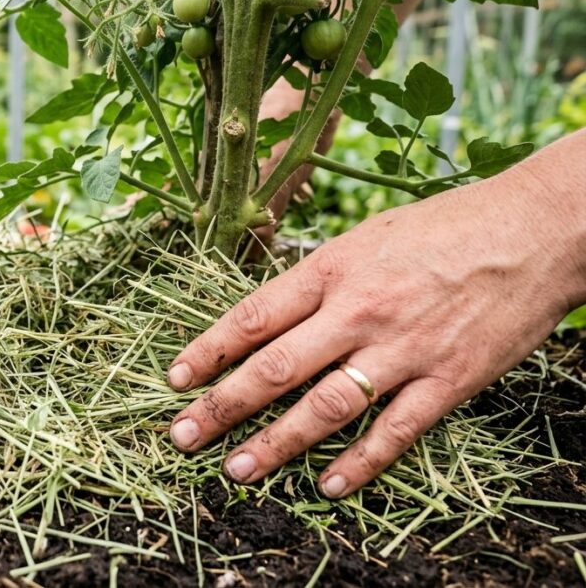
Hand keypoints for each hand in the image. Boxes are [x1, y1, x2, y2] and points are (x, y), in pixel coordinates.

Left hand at [165, 148, 585, 497]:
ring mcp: (403, 348)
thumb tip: (266, 318)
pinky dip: (360, 462)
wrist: (537, 229)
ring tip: (238, 469)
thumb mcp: (366, 237)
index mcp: (333, 269)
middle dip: (221, 407)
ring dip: (276, 443)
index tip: (174, 380)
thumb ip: (317, 279)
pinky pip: (396, 430)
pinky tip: (328, 485)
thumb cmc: (445, 227)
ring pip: (325, 406)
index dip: (207, 351)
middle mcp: (359, 311)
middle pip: (274, 368)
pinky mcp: (449, 379)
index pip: (252, 316)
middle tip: (183, 436)